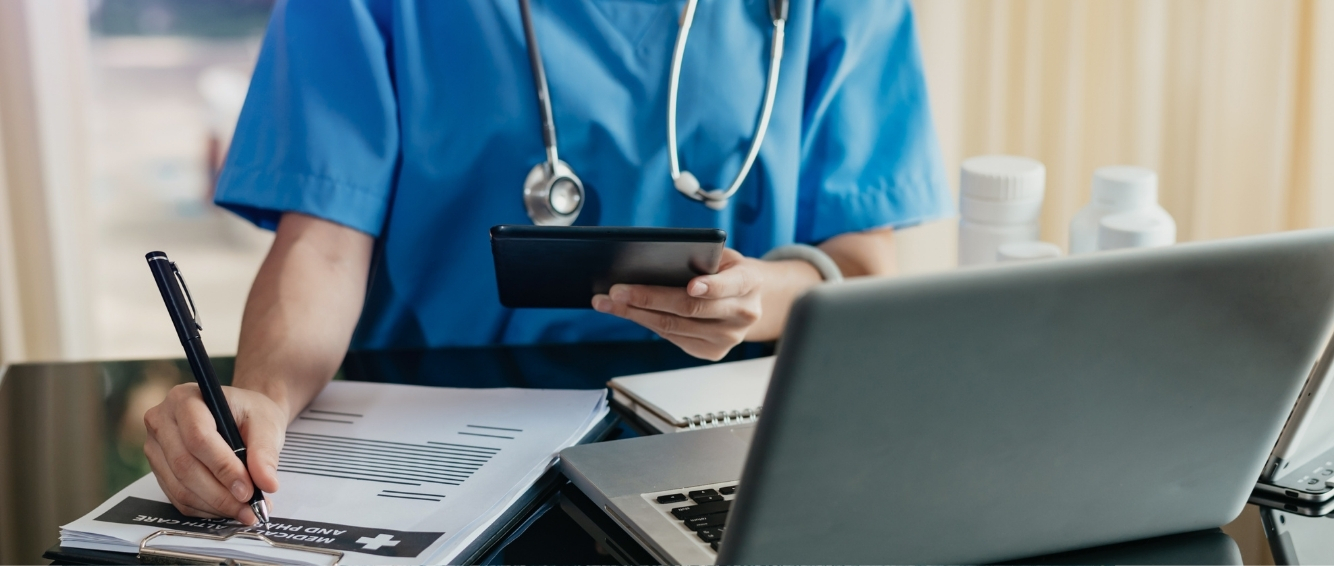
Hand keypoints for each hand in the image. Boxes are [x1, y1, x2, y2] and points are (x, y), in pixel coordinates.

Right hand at [143, 383, 286, 524]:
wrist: (242, 415)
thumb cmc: (251, 414)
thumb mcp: (266, 424)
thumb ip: (265, 452)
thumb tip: (267, 483)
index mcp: (185, 399)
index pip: (198, 438)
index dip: (223, 468)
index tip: (248, 490)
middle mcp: (162, 421)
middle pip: (185, 465)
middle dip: (220, 493)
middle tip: (249, 508)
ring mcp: (155, 448)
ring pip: (180, 487)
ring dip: (214, 505)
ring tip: (245, 511)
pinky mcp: (159, 470)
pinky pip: (178, 498)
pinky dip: (206, 509)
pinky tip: (228, 508)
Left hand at [592, 248, 770, 360]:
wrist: (748, 300)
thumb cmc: (727, 271)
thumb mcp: (722, 257)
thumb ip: (701, 259)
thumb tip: (651, 262)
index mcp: (750, 282)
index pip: (730, 285)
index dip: (711, 287)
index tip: (691, 285)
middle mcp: (742, 313)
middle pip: (691, 308)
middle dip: (649, 297)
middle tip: (618, 290)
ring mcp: (728, 337)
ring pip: (675, 326)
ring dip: (637, 313)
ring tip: (610, 301)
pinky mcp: (712, 352)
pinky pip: (673, 337)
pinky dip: (647, 323)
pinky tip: (627, 312)